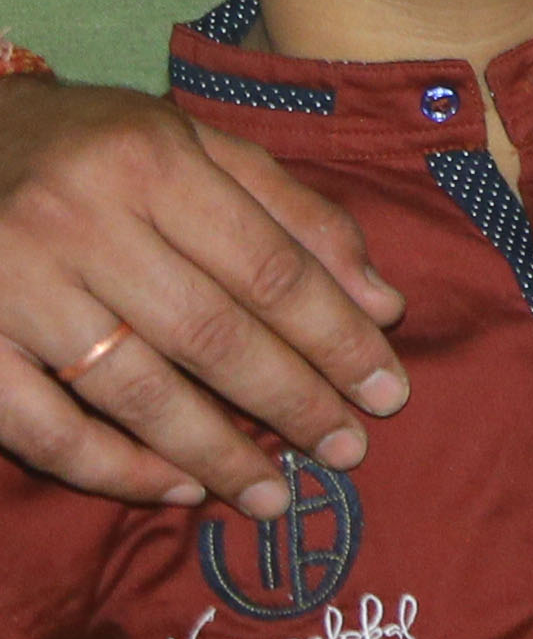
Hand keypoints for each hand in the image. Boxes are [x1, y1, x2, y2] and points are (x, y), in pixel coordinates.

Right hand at [0, 75, 409, 506]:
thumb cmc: (100, 147)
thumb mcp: (200, 146)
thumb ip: (296, 217)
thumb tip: (382, 305)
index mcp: (152, 163)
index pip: (269, 269)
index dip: (336, 337)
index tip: (389, 391)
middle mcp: (79, 222)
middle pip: (209, 333)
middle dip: (290, 401)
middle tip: (347, 452)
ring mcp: (13, 286)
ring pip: (131, 389)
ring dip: (212, 450)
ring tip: (271, 492)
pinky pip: (43, 428)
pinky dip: (112, 468)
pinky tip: (177, 487)